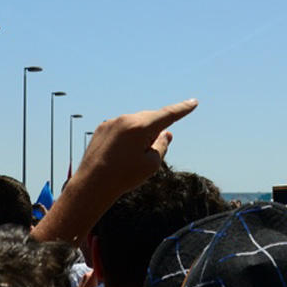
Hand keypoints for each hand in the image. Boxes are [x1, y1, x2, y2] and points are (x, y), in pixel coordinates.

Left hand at [71, 99, 197, 200]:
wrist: (92, 185)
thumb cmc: (124, 176)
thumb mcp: (151, 164)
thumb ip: (162, 145)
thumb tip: (165, 132)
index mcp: (140, 127)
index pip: (168, 114)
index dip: (182, 109)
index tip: (193, 102)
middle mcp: (125, 119)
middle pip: (150, 120)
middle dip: (155, 132)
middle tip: (149, 154)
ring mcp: (111, 122)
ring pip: (135, 125)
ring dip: (139, 137)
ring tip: (128, 160)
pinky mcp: (102, 128)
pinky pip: (121, 129)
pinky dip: (126, 139)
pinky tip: (118, 157)